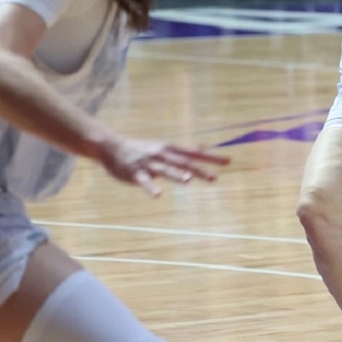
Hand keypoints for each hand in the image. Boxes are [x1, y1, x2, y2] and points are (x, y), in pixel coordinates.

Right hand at [100, 137, 227, 196]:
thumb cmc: (142, 148)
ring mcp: (149, 164)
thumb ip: (184, 150)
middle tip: (215, 178)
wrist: (112, 146)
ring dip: (176, 174)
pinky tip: (158, 195)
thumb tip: (203, 147)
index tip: (228, 161)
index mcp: (171, 149)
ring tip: (188, 180)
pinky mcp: (135, 173)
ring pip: (165, 169)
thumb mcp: (165, 146)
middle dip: (199, 170)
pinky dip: (151, 188)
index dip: (211, 157)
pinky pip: (144, 181)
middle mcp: (162, 155)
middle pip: (184, 162)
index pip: (195, 153)